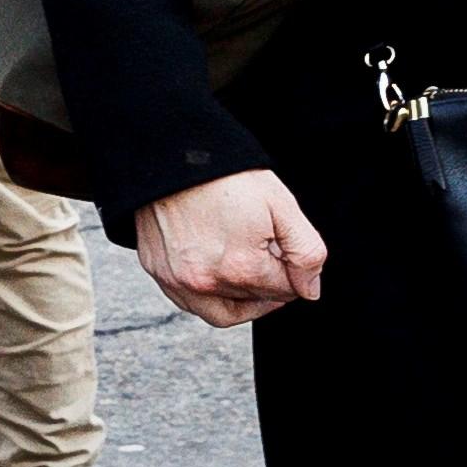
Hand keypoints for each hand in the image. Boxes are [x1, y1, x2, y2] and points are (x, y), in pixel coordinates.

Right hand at [135, 171, 325, 327]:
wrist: (174, 154)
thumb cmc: (225, 175)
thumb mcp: (281, 205)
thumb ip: (305, 252)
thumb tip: (309, 289)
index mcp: (241, 268)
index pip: (284, 291)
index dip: (293, 270)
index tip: (284, 247)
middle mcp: (206, 283)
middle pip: (254, 301)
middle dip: (267, 281)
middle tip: (266, 249)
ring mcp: (177, 281)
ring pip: (221, 312)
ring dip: (241, 299)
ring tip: (248, 273)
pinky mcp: (158, 272)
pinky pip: (189, 302)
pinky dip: (208, 296)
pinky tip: (218, 274)